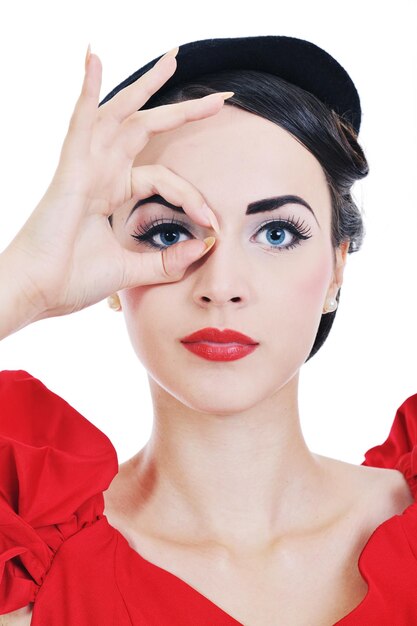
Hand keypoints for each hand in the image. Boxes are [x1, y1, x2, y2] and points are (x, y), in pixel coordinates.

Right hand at [3, 46, 228, 319]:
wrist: (38, 290)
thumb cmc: (73, 279)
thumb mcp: (132, 269)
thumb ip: (166, 261)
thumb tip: (204, 247)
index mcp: (113, 192)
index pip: (164, 178)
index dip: (193, 197)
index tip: (213, 224)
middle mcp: (101, 171)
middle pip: (146, 128)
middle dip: (182, 111)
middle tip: (220, 98)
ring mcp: (86, 165)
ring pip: (122, 113)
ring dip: (147, 84)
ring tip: (173, 57)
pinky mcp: (71, 168)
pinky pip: (81, 120)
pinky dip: (87, 88)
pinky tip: (93, 56)